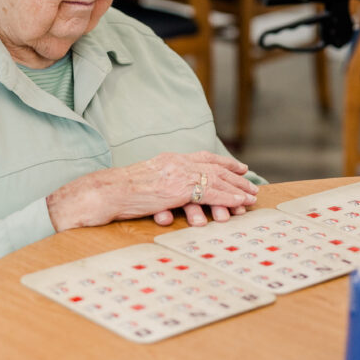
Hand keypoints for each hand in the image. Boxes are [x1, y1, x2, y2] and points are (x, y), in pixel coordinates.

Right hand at [46, 151, 258, 231]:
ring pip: (217, 179)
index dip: (222, 162)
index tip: (238, 166)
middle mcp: (177, 162)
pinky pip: (212, 193)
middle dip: (235, 175)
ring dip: (237, 188)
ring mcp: (179, 174)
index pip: (202, 157)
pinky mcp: (180, 189)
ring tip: (251, 197)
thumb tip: (171, 192)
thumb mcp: (145, 181)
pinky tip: (239, 203)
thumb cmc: (120, 192)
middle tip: (251, 183)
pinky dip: (228, 198)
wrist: (108, 192)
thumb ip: (162, 181)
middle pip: (214, 167)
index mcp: (169, 159)